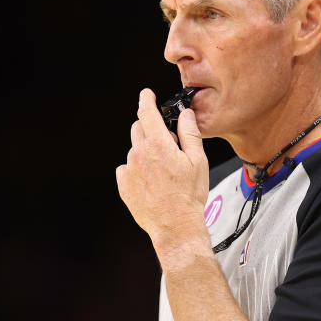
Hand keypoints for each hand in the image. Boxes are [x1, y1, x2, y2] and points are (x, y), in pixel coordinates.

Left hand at [116, 88, 209, 246]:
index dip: (146, 100)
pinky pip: (127, 169)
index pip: (147, 113)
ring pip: (134, 150)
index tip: (146, 94)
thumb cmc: (189, 196)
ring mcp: (128, 170)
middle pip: (139, 129)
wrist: (175, 226)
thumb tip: (185, 114)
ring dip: (145, 152)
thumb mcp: (198, 161)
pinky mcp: (123, 185)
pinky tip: (152, 183)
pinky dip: (137, 169)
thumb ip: (189, 133)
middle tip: (168, 146)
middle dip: (151, 130)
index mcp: (157, 144)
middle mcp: (138, 154)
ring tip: (163, 173)